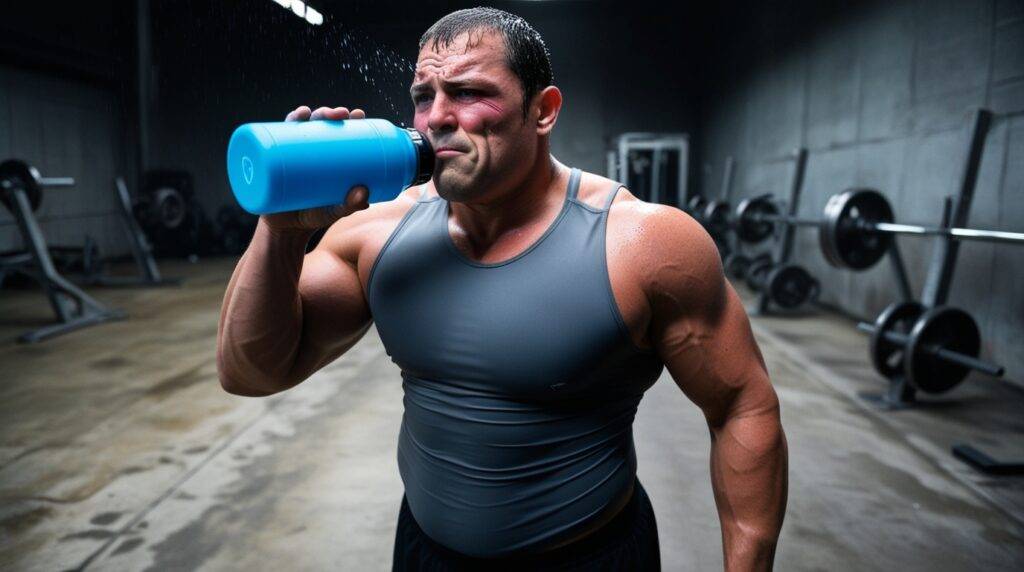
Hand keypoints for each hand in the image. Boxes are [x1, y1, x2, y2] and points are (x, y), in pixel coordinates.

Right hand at [262, 106, 369, 231]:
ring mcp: (288, 156)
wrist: (286, 230)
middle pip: (318, 124)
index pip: (337, 132)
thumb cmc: (313, 216)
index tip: (358, 114)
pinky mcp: (272, 163)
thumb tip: (365, 195)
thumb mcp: (334, 211)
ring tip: (313, 114)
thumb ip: (350, 206)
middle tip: (340, 115)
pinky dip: (279, 126)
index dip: (347, 119)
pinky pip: (272, 142)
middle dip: (328, 113)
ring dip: (304, 114)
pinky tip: (295, 117)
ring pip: (296, 127)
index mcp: (326, 157)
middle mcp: (307, 152)